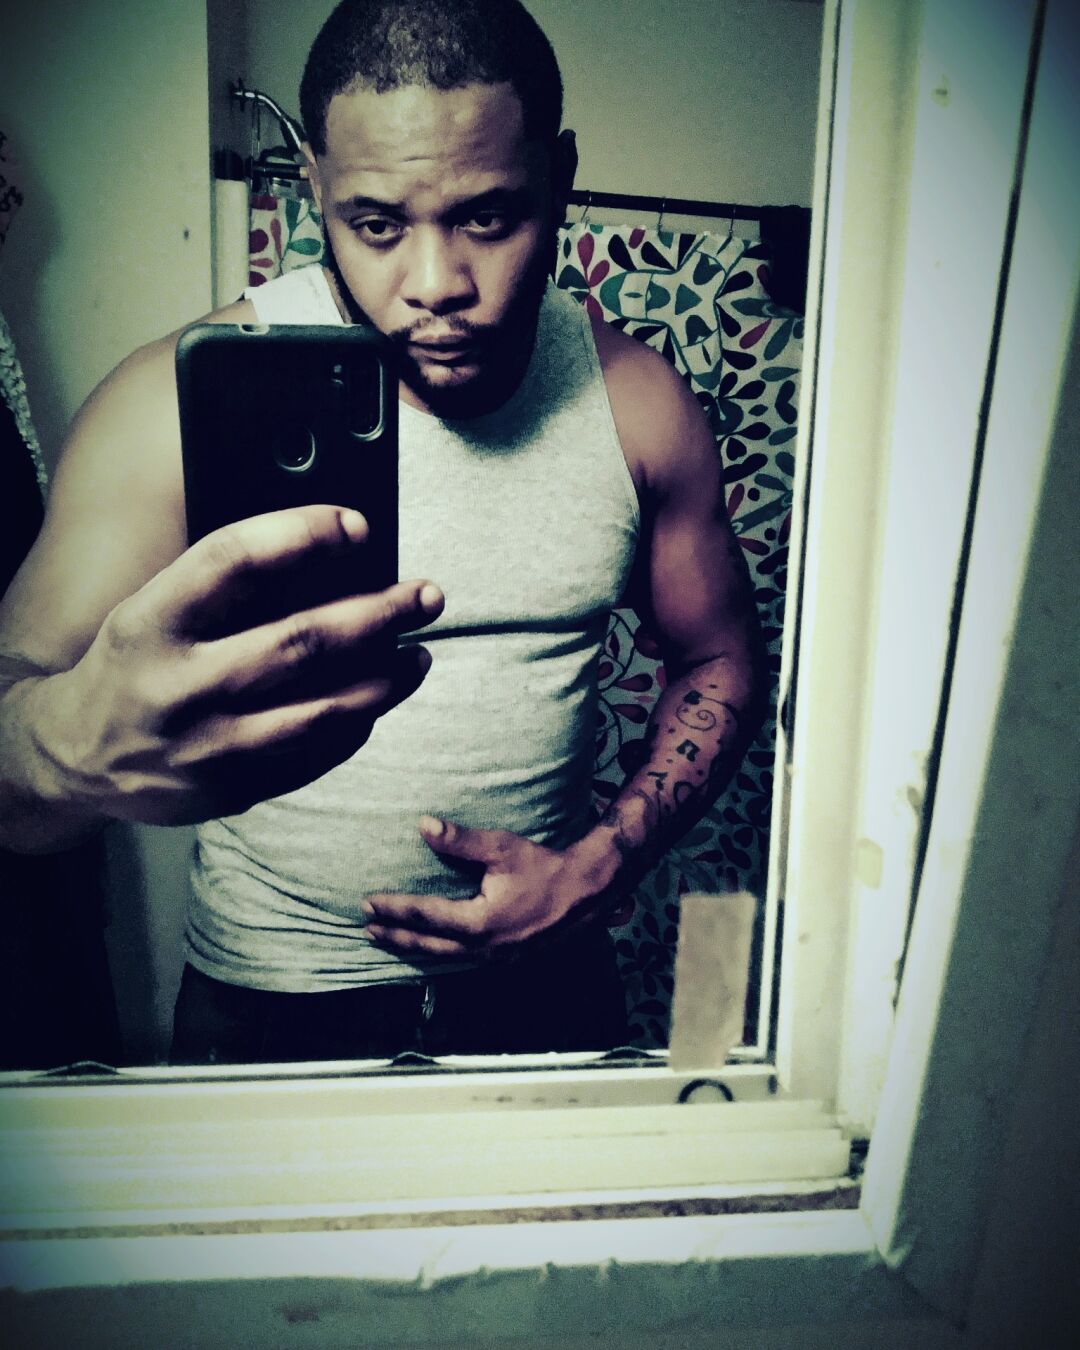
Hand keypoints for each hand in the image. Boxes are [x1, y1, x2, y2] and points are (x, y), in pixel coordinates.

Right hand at [14, 505, 443, 825]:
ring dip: (385, 680)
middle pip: (300, 642)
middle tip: (425, 595)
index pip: (232, 560)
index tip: (357, 525)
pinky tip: (379, 697)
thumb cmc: (134, 662)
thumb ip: (225, 588)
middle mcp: (179, 685)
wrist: (76, 755)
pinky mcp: (231, 789)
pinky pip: (314, 756)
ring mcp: (207, 746)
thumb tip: (333, 557)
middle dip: (378, 615)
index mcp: (152, 620)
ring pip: (321, 711)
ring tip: (419, 652)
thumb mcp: (153, 608)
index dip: (301, 534)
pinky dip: (356, 724)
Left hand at [362, 817, 618, 957]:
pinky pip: (463, 961)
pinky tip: (431, 948)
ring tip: (389, 939)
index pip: (425, 917)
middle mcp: (484, 949)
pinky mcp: (506, 960)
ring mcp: (496, 959)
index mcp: (479, 923)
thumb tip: (423, 826)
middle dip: (396, 937)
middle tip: (367, 928)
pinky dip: (440, 954)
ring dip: (415, 949)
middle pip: (428, 946)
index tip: (368, 902)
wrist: (588, 893)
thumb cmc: (545, 867)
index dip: (394, 909)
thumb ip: (460, 841)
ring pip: (444, 958)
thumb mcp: (502, 848)